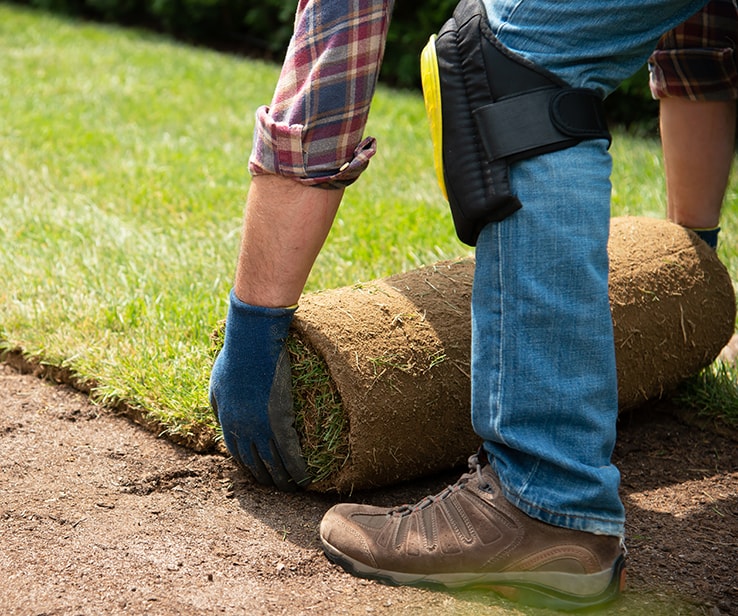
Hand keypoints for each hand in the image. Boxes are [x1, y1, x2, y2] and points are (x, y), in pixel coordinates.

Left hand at [209, 290, 309, 490]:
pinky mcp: (280, 421)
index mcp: (226, 421)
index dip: (248, 466)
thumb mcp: (217, 383)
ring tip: (292, 490)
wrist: (251, 343)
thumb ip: (219, 403)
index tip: (257, 474)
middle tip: (276, 487)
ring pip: (272, 463)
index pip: (237, 453)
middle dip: (264, 478)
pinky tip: (305, 478)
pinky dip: (297, 468)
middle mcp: (242, 430)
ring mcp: (261, 427)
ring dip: (282, 480)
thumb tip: (221, 416)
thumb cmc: (235, 356)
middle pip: (254, 463)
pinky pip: (289, 453)